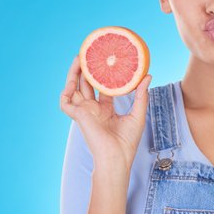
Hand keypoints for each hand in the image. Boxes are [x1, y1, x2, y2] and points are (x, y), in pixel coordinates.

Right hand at [60, 55, 151, 171]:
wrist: (117, 158)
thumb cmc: (128, 141)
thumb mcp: (138, 113)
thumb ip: (141, 94)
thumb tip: (148, 75)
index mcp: (106, 109)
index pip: (102, 88)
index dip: (103, 75)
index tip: (108, 62)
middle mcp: (94, 109)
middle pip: (87, 85)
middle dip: (87, 70)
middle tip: (90, 54)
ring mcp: (85, 112)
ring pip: (74, 89)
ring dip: (74, 74)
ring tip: (79, 58)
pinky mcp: (78, 116)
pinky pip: (65, 102)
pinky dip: (65, 91)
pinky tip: (71, 79)